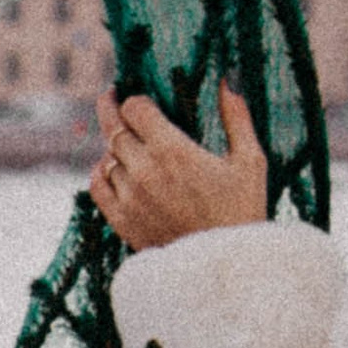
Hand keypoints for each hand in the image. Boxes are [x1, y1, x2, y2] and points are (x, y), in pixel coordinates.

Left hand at [86, 84, 268, 249]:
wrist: (226, 268)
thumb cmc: (243, 212)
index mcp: (173, 150)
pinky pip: (97, 185)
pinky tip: (112, 168)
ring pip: (106, 156)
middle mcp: (144, 170)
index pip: (135, 108)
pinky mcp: (122, 220)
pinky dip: (101, 172)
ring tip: (125, 140)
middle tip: (115, 100)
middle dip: (115, 111)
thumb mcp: (250, 161)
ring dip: (114, 145)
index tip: (140, 98)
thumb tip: (228, 79)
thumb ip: (237, 117)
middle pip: (113, 127)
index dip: (135, 99)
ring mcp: (130, 197)